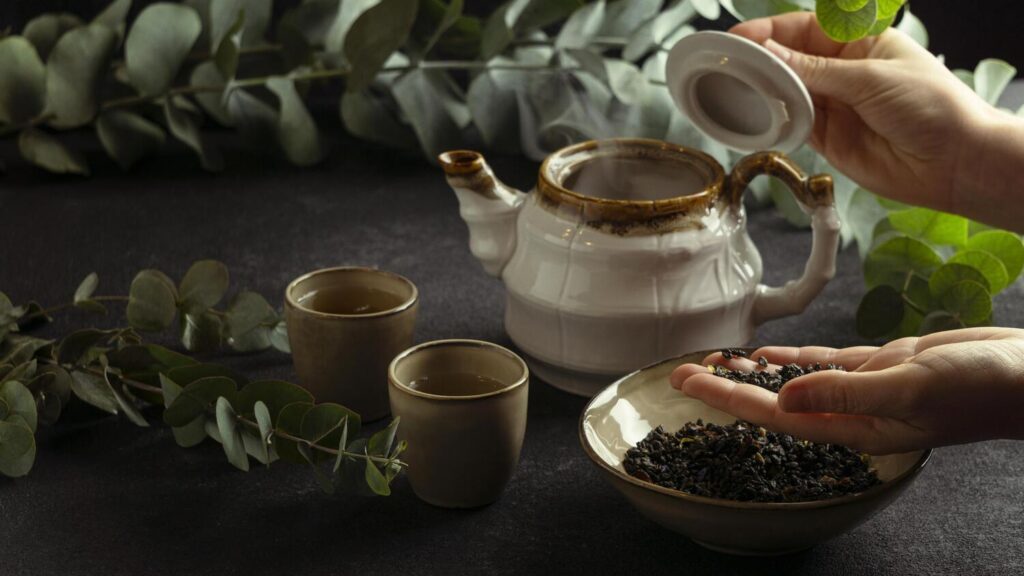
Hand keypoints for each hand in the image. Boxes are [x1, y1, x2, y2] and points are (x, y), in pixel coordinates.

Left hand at [669, 328, 1023, 453]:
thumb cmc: (979, 388)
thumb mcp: (910, 386)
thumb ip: (846, 392)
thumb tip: (786, 399)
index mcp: (855, 427)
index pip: (776, 415)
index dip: (728, 400)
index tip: (689, 384)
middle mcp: (851, 412)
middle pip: (774, 401)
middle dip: (727, 389)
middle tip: (681, 372)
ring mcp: (864, 389)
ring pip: (795, 381)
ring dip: (755, 373)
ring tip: (714, 363)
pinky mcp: (880, 367)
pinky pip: (825, 364)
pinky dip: (795, 358)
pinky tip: (768, 354)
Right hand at [730, 13, 1023, 231]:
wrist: (953, 162)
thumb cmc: (929, 106)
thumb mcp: (869, 78)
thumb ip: (814, 71)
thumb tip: (769, 55)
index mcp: (858, 43)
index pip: (804, 29)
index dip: (770, 31)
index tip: (740, 38)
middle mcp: (841, 72)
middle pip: (789, 61)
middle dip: (760, 62)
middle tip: (728, 66)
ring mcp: (832, 106)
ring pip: (786, 94)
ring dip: (762, 93)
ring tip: (736, 92)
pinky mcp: (827, 139)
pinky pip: (791, 124)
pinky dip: (774, 121)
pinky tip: (759, 117)